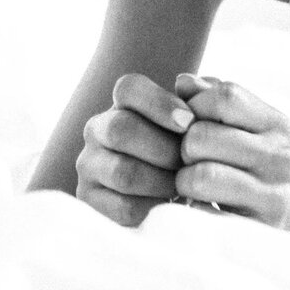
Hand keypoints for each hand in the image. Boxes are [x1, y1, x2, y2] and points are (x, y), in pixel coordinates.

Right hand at [74, 73, 194, 226]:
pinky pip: (122, 206)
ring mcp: (89, 165)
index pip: (128, 88)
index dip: (159, 103)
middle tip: (187, 161)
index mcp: (122, 104)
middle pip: (120, 129)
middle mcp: (98, 130)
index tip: (189, 122)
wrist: (176, 196)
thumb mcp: (199, 121)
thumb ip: (200, 98)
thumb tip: (186, 82)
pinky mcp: (91, 200)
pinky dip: (154, 207)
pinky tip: (171, 204)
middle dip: (163, 148)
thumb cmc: (190, 149)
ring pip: (121, 171)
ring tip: (183, 185)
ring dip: (161, 181)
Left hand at [172, 73, 289, 234]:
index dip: (195, 106)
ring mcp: (271, 194)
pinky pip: (202, 215)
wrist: (284, 216)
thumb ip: (212, 98)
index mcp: (277, 124)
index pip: (225, 95)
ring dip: (183, 180)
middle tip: (189, 160)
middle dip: (183, 147)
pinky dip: (190, 209)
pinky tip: (197, 207)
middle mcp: (281, 156)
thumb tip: (184, 82)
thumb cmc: (249, 163)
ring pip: (199, 175)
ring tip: (192, 183)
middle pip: (202, 136)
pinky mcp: (253, 228)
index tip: (191, 122)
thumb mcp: (240, 126)